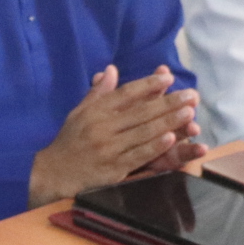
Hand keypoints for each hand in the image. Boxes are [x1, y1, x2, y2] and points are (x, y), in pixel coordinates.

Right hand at [27, 66, 203, 205]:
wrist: (52, 174)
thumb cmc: (69, 142)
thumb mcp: (78, 113)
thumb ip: (98, 93)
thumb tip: (112, 70)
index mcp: (94, 111)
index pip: (125, 94)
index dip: (148, 84)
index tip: (168, 77)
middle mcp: (101, 127)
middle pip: (141, 111)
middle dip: (169, 102)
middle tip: (191, 95)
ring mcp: (108, 148)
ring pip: (143, 132)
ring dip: (168, 121)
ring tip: (189, 113)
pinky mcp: (113, 168)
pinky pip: (138, 155)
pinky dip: (155, 146)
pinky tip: (171, 138)